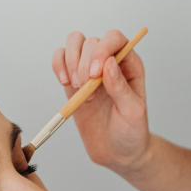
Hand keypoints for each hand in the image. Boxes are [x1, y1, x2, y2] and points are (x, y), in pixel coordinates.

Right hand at [52, 30, 149, 173]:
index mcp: (130, 64)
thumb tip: (108, 63)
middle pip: (91, 41)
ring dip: (70, 62)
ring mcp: (89, 69)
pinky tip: (64, 82)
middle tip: (87, 90)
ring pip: (74, 42)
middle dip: (84, 64)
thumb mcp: (133, 112)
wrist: (117, 151)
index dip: (102, 49)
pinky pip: (60, 59)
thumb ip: (121, 88)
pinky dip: (58, 65)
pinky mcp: (73, 80)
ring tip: (77, 87)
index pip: (114, 38)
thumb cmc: (131, 132)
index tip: (94, 73)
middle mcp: (110, 61)